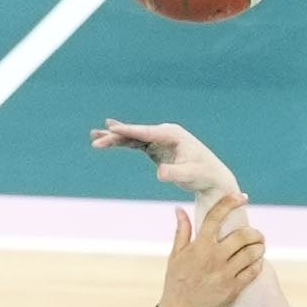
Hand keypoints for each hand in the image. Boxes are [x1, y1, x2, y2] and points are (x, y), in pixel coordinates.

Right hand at [89, 116, 242, 205]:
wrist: (211, 179)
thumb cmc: (204, 176)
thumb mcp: (190, 175)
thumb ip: (175, 173)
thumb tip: (160, 173)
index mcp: (173, 134)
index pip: (147, 132)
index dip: (129, 131)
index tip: (112, 128)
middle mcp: (165, 133)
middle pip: (136, 133)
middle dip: (116, 136)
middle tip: (96, 139)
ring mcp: (159, 140)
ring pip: (133, 138)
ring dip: (115, 138)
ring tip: (94, 138)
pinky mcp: (156, 149)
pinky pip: (135, 144)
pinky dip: (122, 144)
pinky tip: (108, 141)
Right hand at [159, 189, 266, 306]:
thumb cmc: (176, 283)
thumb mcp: (175, 256)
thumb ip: (182, 231)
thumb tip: (179, 209)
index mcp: (199, 246)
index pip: (216, 216)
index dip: (230, 202)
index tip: (242, 197)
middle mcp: (214, 258)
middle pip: (242, 235)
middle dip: (254, 232)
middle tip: (256, 234)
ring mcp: (225, 274)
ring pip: (252, 253)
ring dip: (259, 247)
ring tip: (259, 246)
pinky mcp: (234, 289)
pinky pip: (253, 271)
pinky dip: (258, 263)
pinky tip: (257, 261)